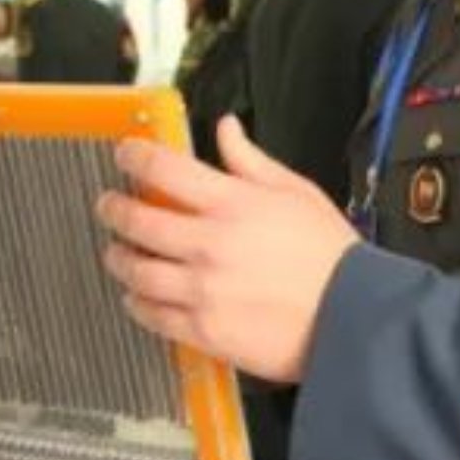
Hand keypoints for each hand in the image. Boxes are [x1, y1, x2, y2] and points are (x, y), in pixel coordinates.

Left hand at [97, 115, 358, 382]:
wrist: (350, 318)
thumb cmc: (329, 256)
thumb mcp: (296, 192)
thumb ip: (251, 161)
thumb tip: (227, 129)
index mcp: (232, 203)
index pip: (163, 168)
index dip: (134, 156)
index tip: (126, 154)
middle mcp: (209, 244)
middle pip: (136, 219)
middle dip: (114, 209)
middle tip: (109, 206)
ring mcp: (201, 289)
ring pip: (135, 270)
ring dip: (119, 258)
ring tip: (118, 253)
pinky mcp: (203, 329)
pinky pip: (151, 314)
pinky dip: (136, 302)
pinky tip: (137, 295)